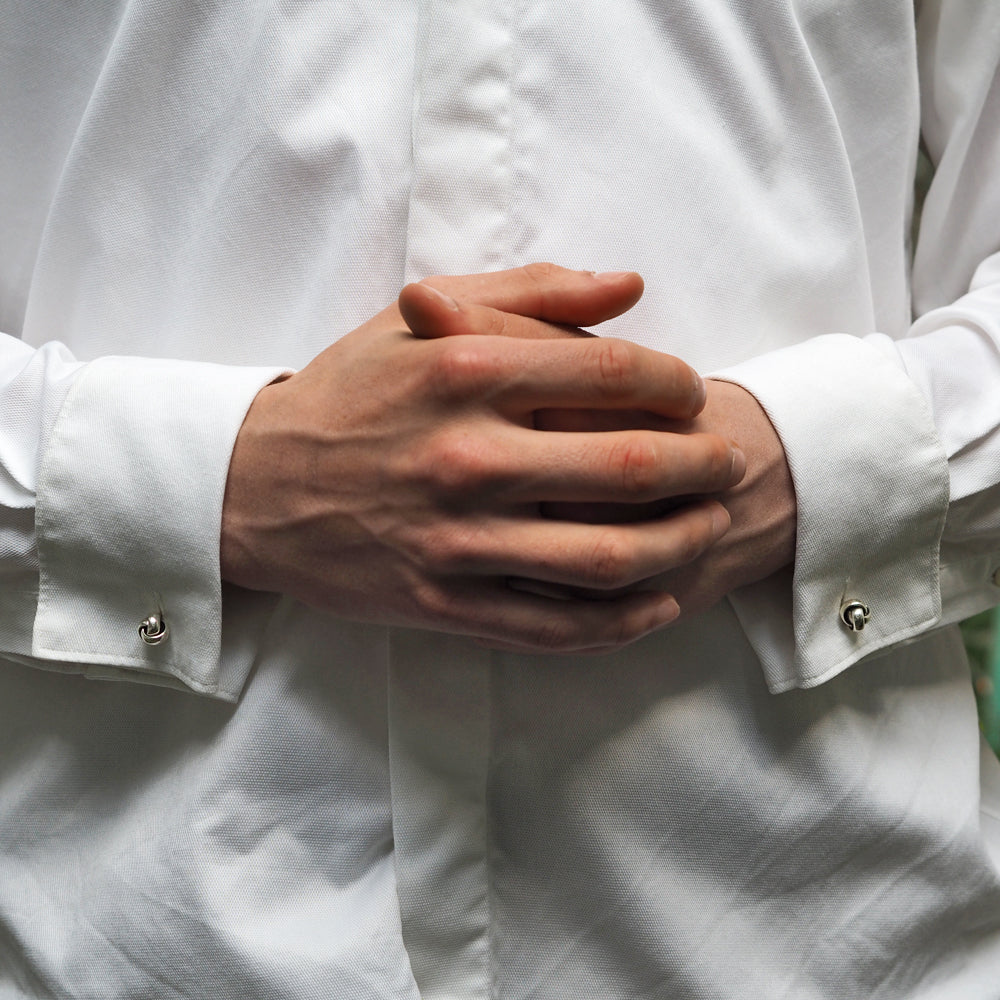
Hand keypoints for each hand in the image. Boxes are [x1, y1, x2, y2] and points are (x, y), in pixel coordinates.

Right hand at [221, 264, 745, 652]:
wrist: (254, 486)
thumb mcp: (419, 320)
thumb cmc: (346, 393)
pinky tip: (658, 602)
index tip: (692, 391)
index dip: (676, 382)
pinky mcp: (442, 603)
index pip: (613, 371)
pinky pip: (554, 624)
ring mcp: (456, 539)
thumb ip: (530, 291)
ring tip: (708, 525)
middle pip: (630, 465)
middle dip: (702, 462)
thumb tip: (630, 285)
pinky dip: (622, 620)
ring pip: (606, 557)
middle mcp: (467, 455)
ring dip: (679, 544)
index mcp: (464, 370)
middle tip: (726, 459)